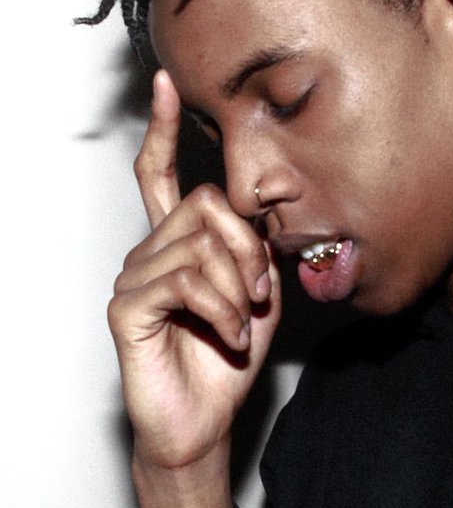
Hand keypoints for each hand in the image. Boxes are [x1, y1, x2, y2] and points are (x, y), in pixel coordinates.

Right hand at [109, 69, 280, 474]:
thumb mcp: (259, 301)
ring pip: (199, 245)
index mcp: (177, 245)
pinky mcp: (128, 309)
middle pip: (206, 206)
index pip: (162, 176)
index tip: (168, 85)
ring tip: (242, 326)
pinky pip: (183, 281)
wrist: (204, 422)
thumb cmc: (226, 364)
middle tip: (260, 296)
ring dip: (238, 290)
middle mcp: (149, 252)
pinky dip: (220, 309)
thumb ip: (259, 255)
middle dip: (249, 250)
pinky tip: (230, 335)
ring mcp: (135, 278)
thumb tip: (269, 220)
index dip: (164, 131)